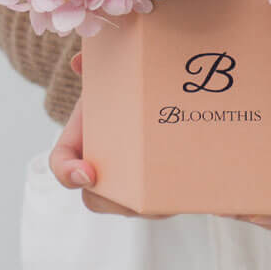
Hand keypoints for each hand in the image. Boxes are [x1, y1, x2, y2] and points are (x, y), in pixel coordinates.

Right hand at [47, 52, 171, 218]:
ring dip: (151, 205)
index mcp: (84, 142)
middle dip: (114, 200)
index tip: (87, 172)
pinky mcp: (163, 189)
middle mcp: (105, 170)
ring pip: (136, 208)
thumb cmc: (126, 84)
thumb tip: (78, 60)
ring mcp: (133, 185)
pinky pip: (168, 205)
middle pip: (98, 199)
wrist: (158, 94)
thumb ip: (96, 62)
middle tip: (137, 189)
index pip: (62, 164)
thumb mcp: (111, 73)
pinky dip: (183, 200)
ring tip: (173, 190)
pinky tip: (208, 193)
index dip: (67, 173)